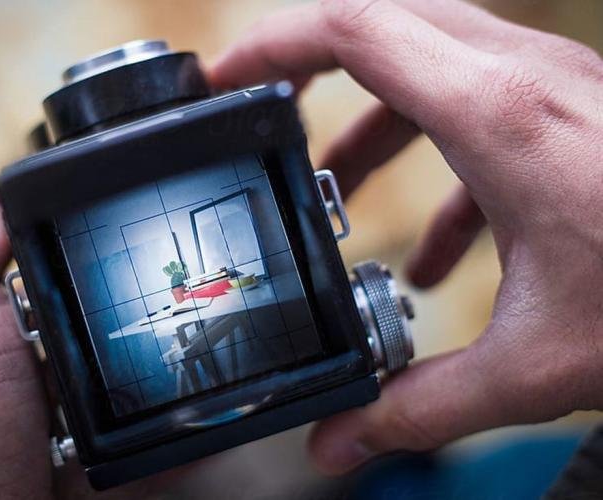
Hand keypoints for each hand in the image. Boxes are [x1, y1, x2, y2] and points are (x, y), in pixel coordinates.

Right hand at [211, 0, 602, 474]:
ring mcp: (553, 83)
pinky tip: (436, 250)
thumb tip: (340, 444)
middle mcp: (523, 77)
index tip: (226, 78)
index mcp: (499, 117)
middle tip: (264, 110)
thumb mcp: (537, 362)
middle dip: (309, 62)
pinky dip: (434, 161)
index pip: (356, 31)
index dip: (276, 45)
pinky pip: (478, 108)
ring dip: (371, 119)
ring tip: (335, 183)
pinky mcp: (572, 110)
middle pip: (383, 22)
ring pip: (428, 62)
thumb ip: (422, 406)